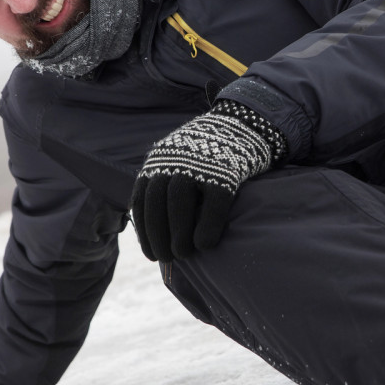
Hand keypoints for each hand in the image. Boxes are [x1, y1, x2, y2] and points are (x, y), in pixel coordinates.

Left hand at [131, 100, 285, 260]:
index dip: (145, 231)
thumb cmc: (209, 155)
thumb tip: (160, 230)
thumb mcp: (180, 160)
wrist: (243, 125)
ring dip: (178, 235)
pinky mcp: (225, 171)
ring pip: (179, 205)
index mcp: (158, 160)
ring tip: (184, 255)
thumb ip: (167, 186)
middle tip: (167, 259)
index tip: (151, 254)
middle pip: (156, 204)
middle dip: (158, 236)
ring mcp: (199, 165)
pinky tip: (206, 245)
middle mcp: (173, 161)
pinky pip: (213, 204)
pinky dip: (207, 226)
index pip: (141, 200)